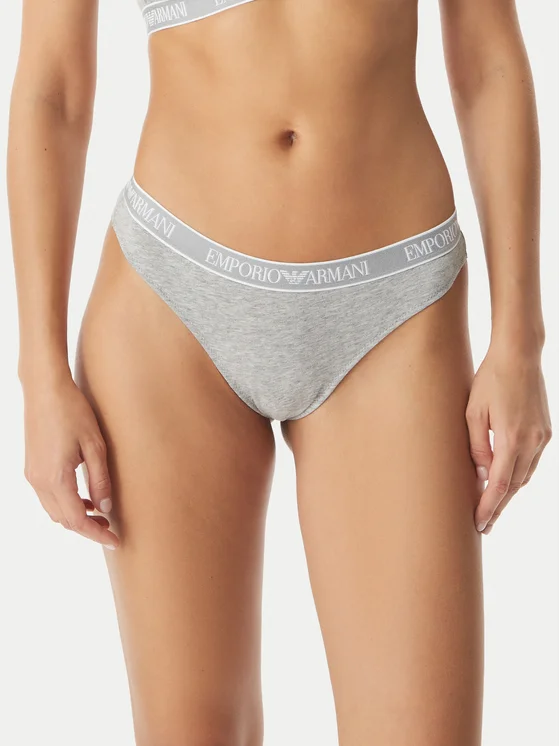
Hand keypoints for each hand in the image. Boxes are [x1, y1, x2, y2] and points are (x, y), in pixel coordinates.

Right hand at [22, 375, 118, 548]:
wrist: (45, 388)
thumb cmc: (73, 411)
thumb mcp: (95, 446)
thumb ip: (100, 480)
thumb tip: (105, 508)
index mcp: (55, 478)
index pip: (77, 520)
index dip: (97, 534)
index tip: (115, 540)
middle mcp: (39, 481)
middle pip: (63, 520)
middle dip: (87, 528)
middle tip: (111, 529)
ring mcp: (32, 474)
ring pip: (54, 510)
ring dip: (76, 516)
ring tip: (101, 513)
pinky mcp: (31, 466)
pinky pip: (48, 496)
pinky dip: (66, 503)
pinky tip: (84, 496)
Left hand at [466, 346, 551, 533]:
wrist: (520, 356)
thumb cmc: (490, 380)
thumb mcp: (473, 413)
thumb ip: (477, 447)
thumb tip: (482, 475)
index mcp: (511, 439)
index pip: (500, 485)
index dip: (489, 507)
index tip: (479, 524)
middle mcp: (531, 442)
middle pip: (514, 486)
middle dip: (498, 506)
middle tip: (484, 525)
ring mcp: (542, 437)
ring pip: (525, 476)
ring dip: (509, 493)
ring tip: (491, 506)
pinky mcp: (546, 431)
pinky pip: (531, 462)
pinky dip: (518, 475)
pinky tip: (506, 480)